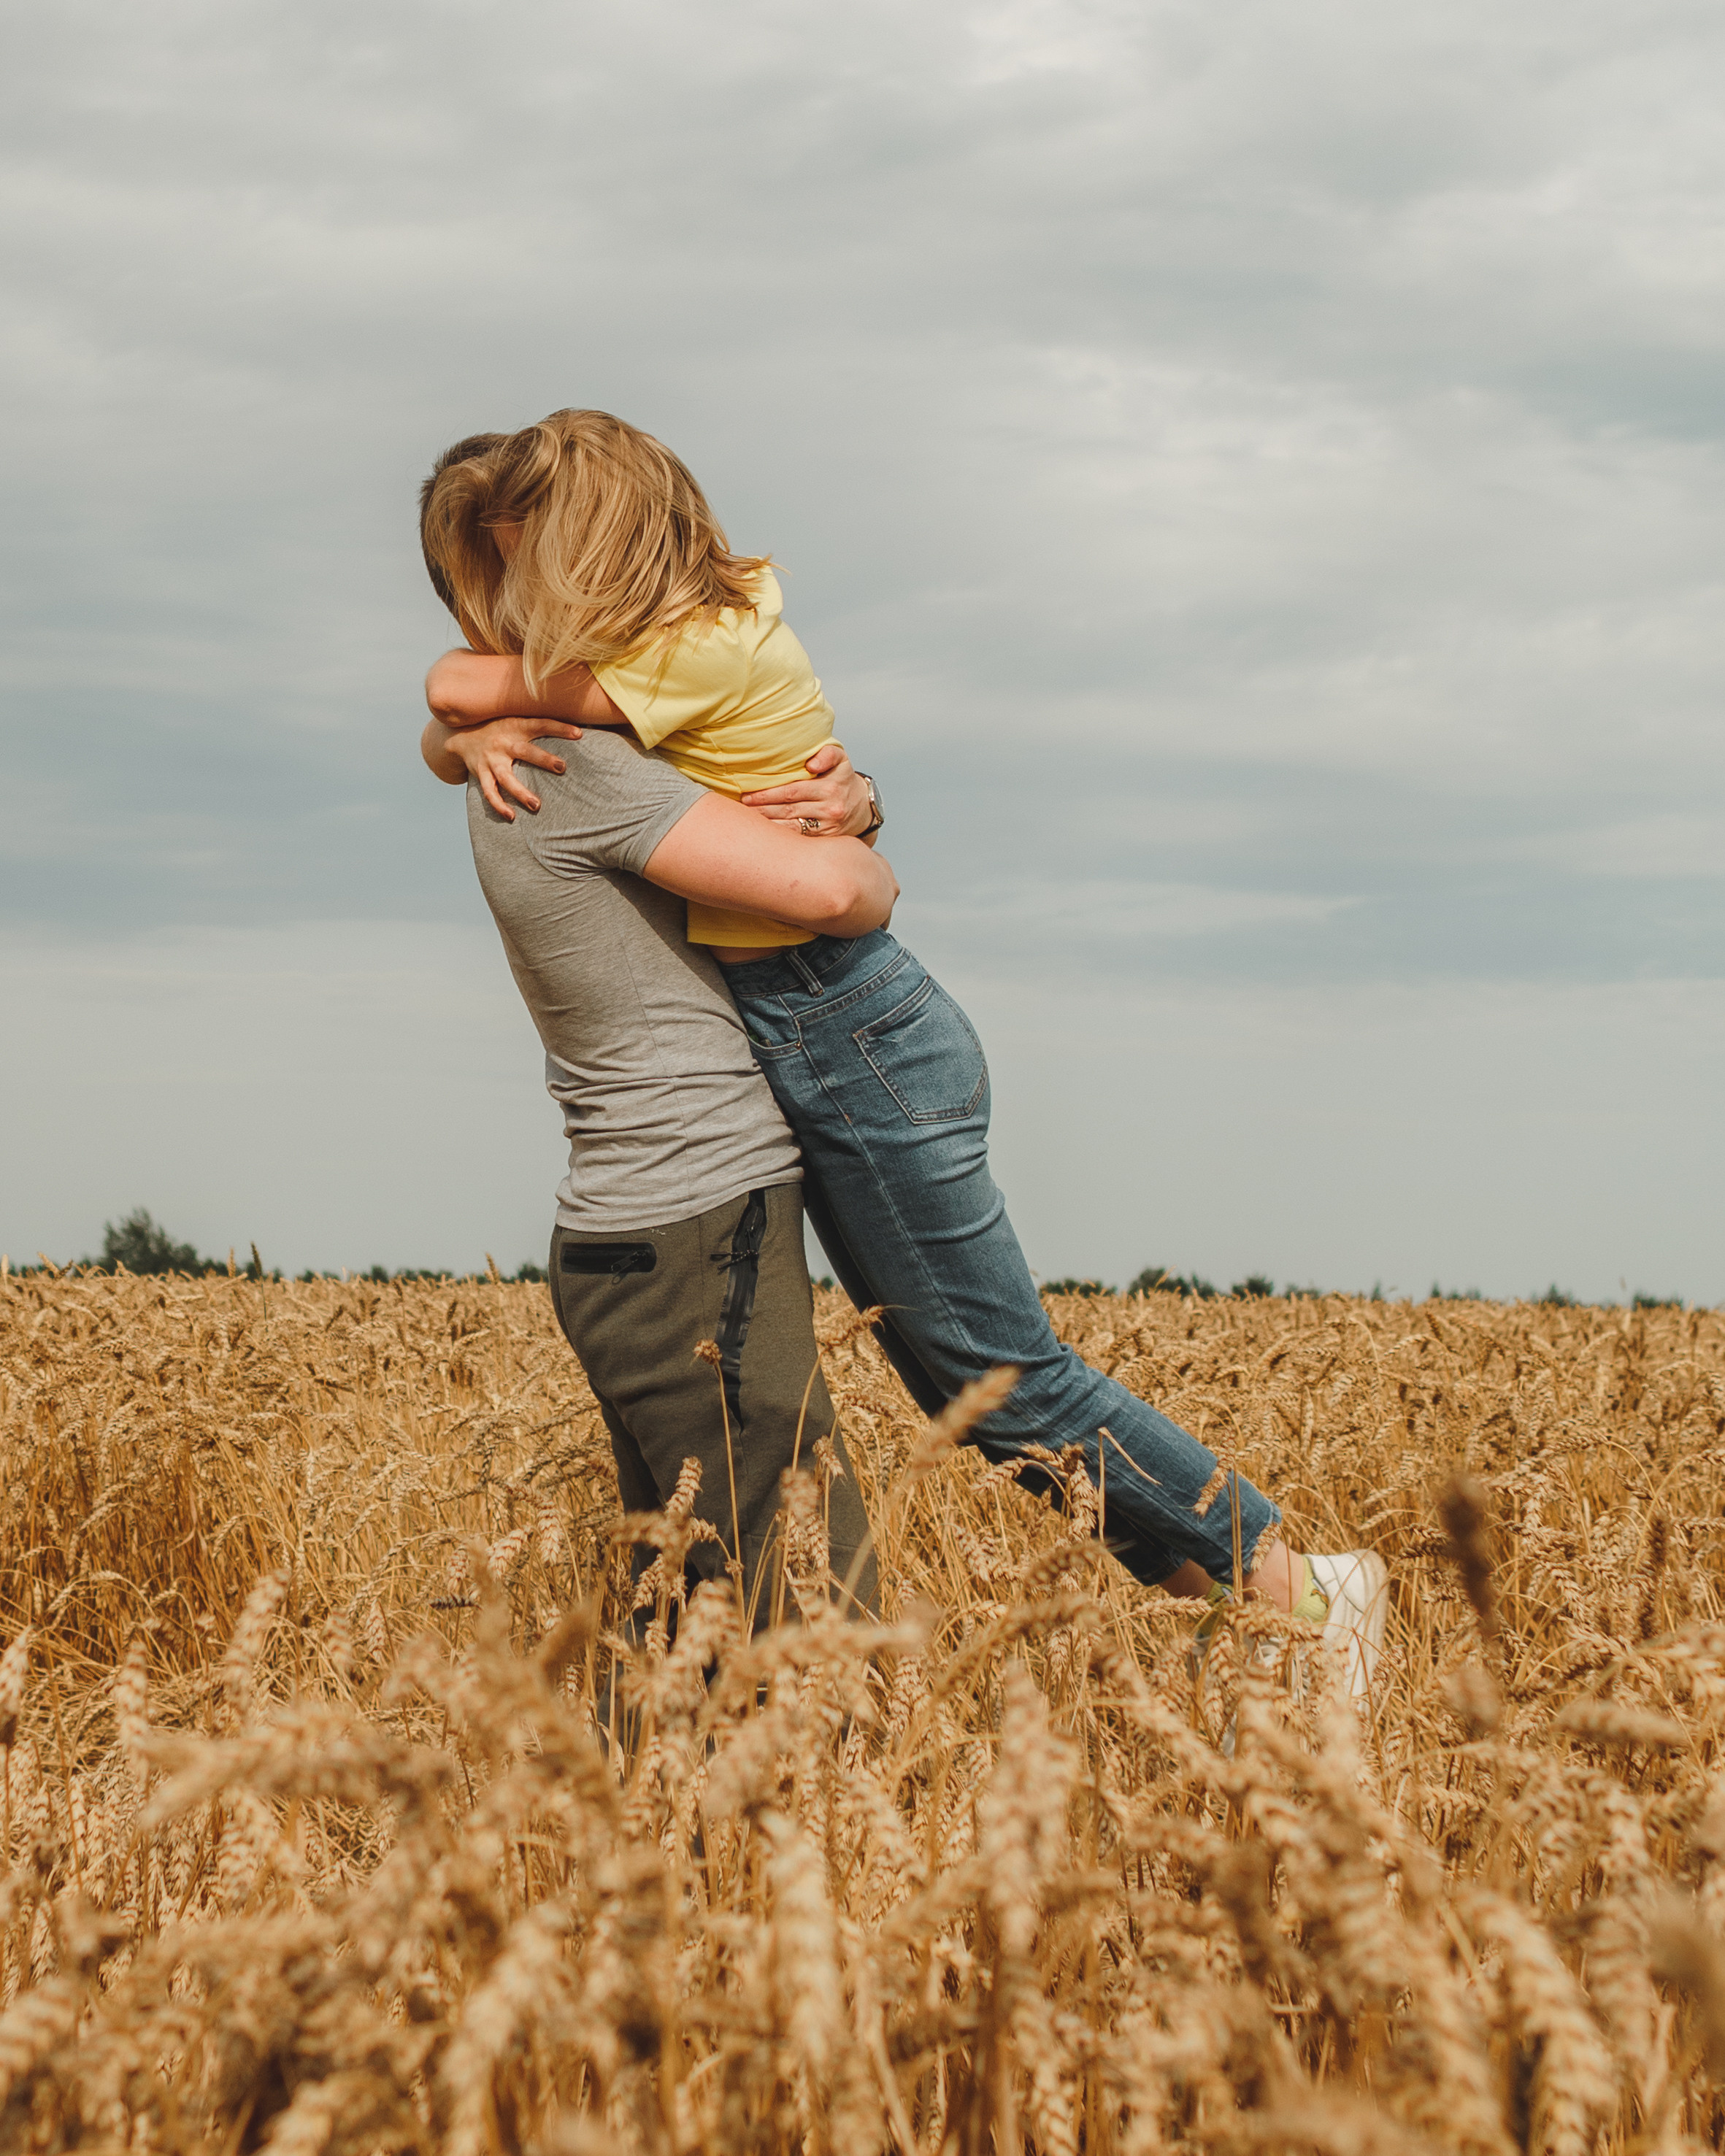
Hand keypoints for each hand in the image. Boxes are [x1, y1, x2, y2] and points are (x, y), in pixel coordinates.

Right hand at [440, 715, 582, 818]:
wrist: (460, 735)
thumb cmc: (498, 728)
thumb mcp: (515, 719)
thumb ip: (538, 724)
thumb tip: (576, 726)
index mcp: (515, 726)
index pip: (540, 724)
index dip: (559, 728)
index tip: (579, 734)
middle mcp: (503, 742)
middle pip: (524, 751)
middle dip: (543, 759)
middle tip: (561, 767)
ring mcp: (490, 759)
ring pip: (505, 777)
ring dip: (520, 792)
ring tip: (536, 805)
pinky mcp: (481, 774)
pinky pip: (490, 792)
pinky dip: (499, 805)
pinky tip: (511, 816)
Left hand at [740, 742, 871, 837]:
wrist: (864, 807)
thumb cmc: (843, 779)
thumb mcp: (841, 760)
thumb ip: (827, 754)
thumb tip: (812, 763)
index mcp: (829, 787)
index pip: (792, 791)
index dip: (768, 794)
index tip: (747, 795)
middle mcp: (829, 808)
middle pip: (787, 810)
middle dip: (761, 810)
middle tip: (741, 808)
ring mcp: (827, 827)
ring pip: (791, 826)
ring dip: (767, 825)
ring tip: (747, 822)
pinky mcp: (825, 839)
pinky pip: (799, 838)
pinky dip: (780, 837)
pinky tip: (764, 835)